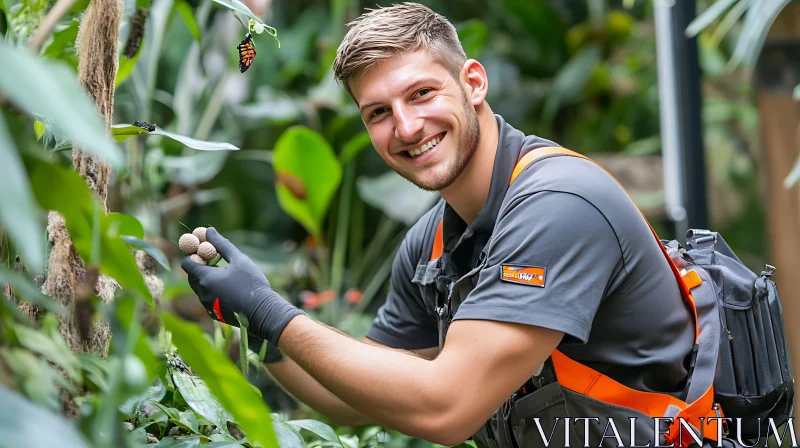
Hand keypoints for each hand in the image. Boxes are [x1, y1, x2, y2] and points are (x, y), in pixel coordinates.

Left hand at [181, 228, 303, 344]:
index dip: (193, 254)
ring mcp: (207, 306)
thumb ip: (221, 244)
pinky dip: (214, 291)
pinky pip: (208, 299)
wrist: (262, 311)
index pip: (186, 263)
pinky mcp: (215, 314)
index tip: (204, 251)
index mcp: (205, 278)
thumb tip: (208, 230)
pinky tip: (230, 289)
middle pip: (192, 276)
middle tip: (215, 261)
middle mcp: (202, 293)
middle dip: (200, 267)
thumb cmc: (251, 283)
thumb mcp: (239, 259)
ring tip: (226, 274)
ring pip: (200, 288)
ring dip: (208, 279)